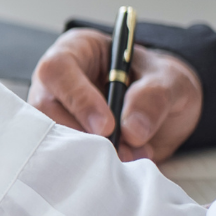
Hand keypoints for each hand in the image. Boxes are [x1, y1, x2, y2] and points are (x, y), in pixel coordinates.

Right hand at [29, 29, 202, 161]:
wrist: (168, 112)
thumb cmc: (161, 83)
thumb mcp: (170, 79)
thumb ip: (154, 96)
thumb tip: (132, 129)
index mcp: (78, 51)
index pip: (58, 69)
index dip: (78, 98)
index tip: (107, 126)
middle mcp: (58, 83)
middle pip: (46, 109)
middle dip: (84, 134)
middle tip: (121, 150)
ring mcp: (56, 114)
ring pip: (52, 137)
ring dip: (89, 153)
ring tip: (128, 156)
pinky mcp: (63, 143)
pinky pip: (65, 156)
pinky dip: (92, 165)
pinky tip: (121, 163)